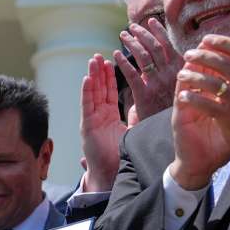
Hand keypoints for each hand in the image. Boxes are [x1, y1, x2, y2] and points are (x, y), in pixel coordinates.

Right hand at [80, 54, 127, 192]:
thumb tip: (142, 109)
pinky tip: (88, 79)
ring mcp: (91, 120)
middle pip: (99, 89)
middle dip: (99, 72)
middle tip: (99, 55)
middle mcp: (98, 115)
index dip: (110, 77)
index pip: (109, 92)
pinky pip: (87, 106)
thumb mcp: (130, 132)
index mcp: (108, 116)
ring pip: (91, 93)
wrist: (110, 173)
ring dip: (92, 76)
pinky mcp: (87, 126)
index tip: (111, 61)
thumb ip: (133, 119)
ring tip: (93, 61)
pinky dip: (87, 92)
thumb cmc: (118, 156)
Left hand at [115, 18, 183, 121]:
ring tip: (123, 35)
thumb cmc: (178, 112)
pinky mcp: (144, 94)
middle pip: (154, 46)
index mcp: (181, 70)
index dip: (158, 31)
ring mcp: (158, 83)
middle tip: (132, 26)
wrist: (174, 135)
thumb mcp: (184, 89)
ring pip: (143, 56)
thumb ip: (177, 73)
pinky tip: (115, 54)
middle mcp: (171, 74)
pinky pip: (131, 73)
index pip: (168, 44)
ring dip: (131, 42)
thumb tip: (173, 59)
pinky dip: (123, 61)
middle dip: (142, 33)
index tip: (151, 21)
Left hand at [170, 31, 229, 188]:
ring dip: (194, 77)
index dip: (222, 43)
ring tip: (181, 73)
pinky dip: (194, 99)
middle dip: (203, 57)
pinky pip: (208, 105)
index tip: (205, 39)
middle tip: (187, 54)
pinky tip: (182, 95)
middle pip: (225, 65)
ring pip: (214, 84)